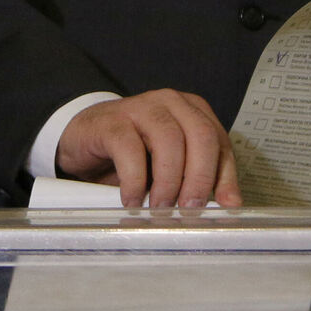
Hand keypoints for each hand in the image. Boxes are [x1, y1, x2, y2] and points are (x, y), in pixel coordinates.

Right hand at [56, 89, 241, 208]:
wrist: (84, 137)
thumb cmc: (132, 153)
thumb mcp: (169, 165)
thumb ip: (195, 176)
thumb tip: (227, 204)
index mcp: (192, 111)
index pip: (220, 142)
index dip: (225, 175)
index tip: (225, 206)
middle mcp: (171, 102)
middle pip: (201, 135)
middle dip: (199, 177)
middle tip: (190, 208)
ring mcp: (141, 107)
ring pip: (169, 140)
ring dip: (168, 181)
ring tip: (161, 208)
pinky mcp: (112, 121)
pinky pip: (130, 149)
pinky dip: (135, 180)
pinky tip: (133, 200)